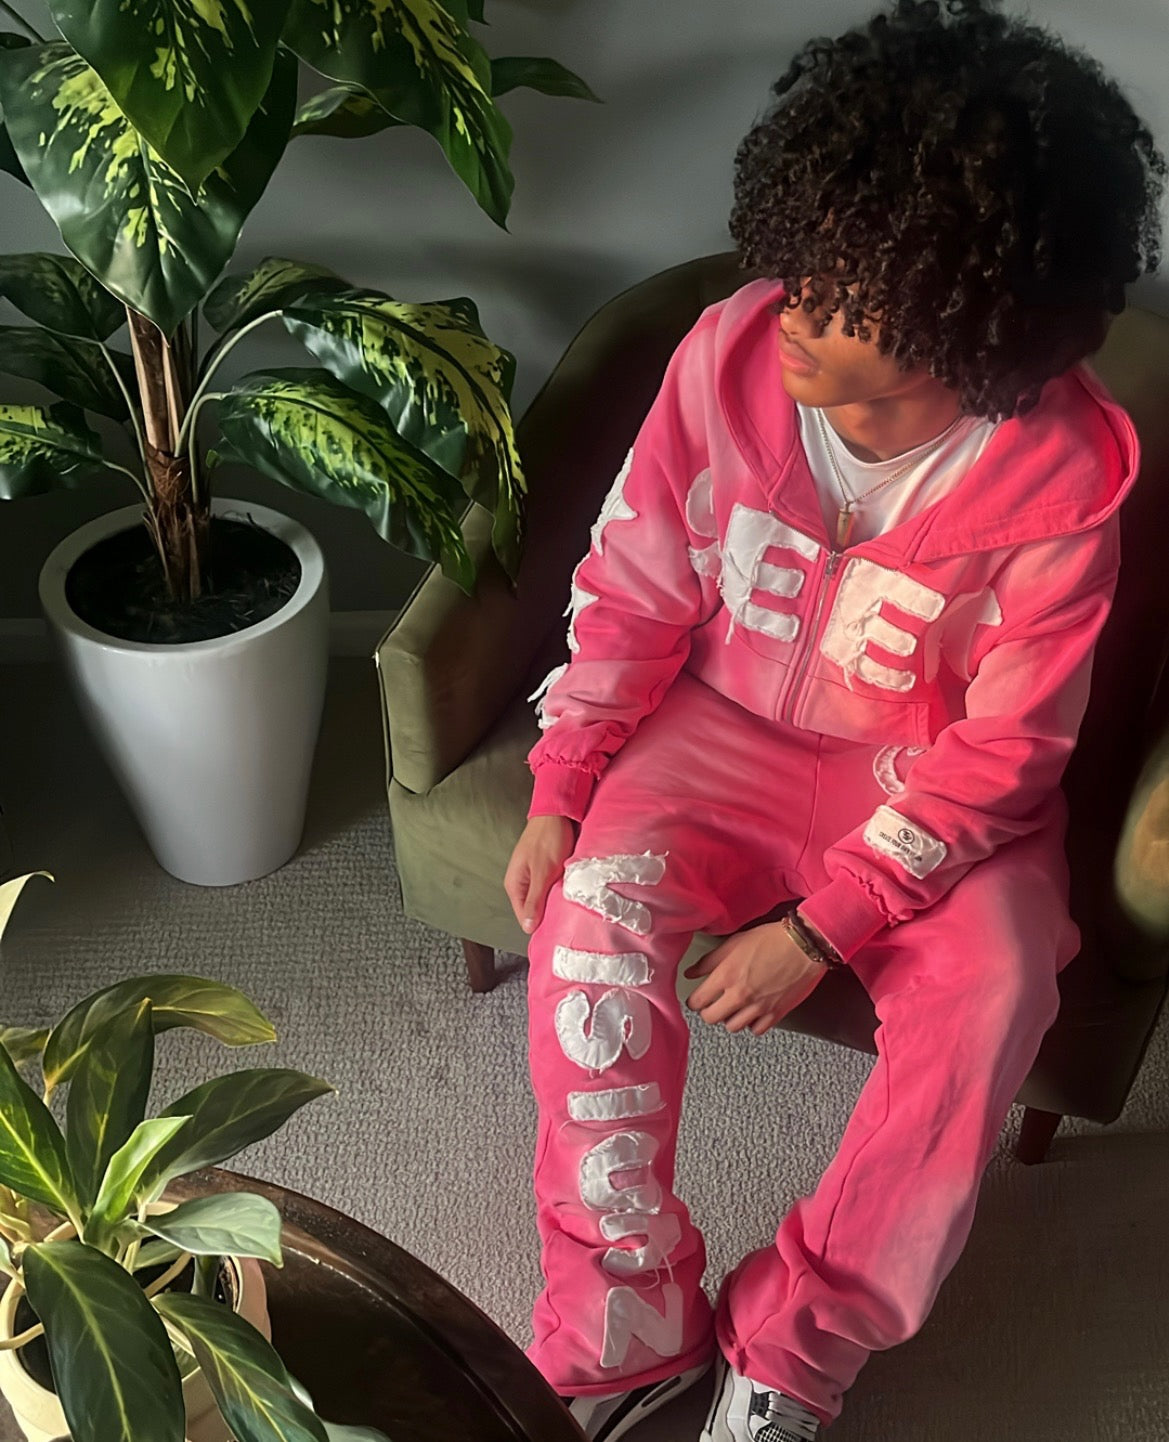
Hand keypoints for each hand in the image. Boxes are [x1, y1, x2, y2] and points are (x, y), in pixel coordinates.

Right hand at [504, 815, 576, 933]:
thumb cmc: (548, 840)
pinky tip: (568, 891)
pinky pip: (549, 888)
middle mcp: (520, 883)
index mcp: (514, 885)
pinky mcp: (544, 871)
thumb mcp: (543, 873)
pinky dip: (558, 890)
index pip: (524, 918)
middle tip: (565, 918)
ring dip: (554, 901)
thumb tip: (528, 926)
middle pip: (533, 910)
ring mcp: (532, 876)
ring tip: (568, 904)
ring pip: (543, 899)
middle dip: (548, 914)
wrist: (557, 814)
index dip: (539, 925)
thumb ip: (534, 900)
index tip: (556, 930)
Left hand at [683, 921, 827, 1035]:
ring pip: (732, 1027)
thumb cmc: (771, 939)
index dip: (693, 1001)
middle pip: (711, 1018)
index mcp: (726, 976)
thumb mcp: (734, 943)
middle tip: (712, 1004)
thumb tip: (691, 973)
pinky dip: (751, 1024)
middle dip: (708, 1012)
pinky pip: (756, 1030)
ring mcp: (758, 1007)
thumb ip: (709, 961)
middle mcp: (739, 995)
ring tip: (734, 1007)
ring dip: (730, 1018)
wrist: (804, 946)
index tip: (696, 999)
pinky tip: (752, 1012)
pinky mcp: (776, 1014)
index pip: (697, 1001)